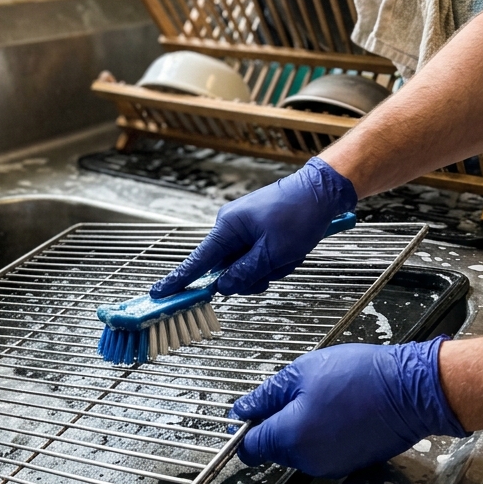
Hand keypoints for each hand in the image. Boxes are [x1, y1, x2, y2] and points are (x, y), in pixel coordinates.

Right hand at [151, 156, 356, 297]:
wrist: (322, 190)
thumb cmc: (299, 214)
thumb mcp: (273, 252)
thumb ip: (245, 273)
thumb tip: (223, 287)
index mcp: (227, 227)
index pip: (198, 260)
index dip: (180, 279)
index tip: (160, 293)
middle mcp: (231, 227)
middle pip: (226, 268)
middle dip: (251, 276)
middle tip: (274, 268)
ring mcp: (244, 228)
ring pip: (245, 265)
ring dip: (267, 268)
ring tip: (288, 254)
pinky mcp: (258, 230)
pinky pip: (257, 256)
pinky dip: (274, 260)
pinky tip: (290, 250)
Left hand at [231, 337, 466, 478]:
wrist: (411, 390)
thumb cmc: (359, 376)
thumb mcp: (302, 372)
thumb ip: (267, 395)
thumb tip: (242, 410)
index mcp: (290, 437)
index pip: (250, 446)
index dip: (246, 427)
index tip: (251, 411)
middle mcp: (307, 460)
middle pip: (274, 447)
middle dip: (277, 423)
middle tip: (298, 391)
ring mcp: (330, 466)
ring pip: (298, 450)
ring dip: (301, 427)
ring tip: (324, 397)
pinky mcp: (349, 465)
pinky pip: (322, 452)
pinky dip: (323, 435)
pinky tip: (340, 411)